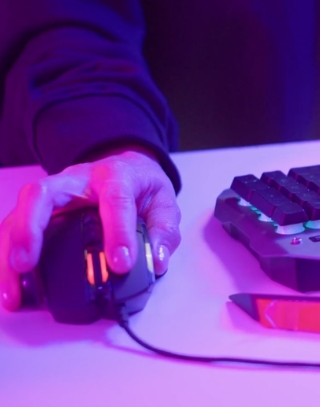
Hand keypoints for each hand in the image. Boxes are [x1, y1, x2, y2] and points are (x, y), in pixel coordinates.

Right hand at [0, 147, 180, 310]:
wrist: (128, 168)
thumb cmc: (142, 187)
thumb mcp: (164, 203)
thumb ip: (164, 232)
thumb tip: (156, 262)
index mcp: (116, 176)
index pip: (115, 199)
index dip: (118, 232)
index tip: (120, 264)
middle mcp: (77, 179)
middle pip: (42, 194)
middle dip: (29, 229)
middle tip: (26, 265)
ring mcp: (54, 192)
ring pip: (20, 212)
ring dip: (10, 251)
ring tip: (12, 291)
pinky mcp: (40, 210)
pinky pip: (16, 228)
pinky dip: (9, 257)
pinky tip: (11, 287)